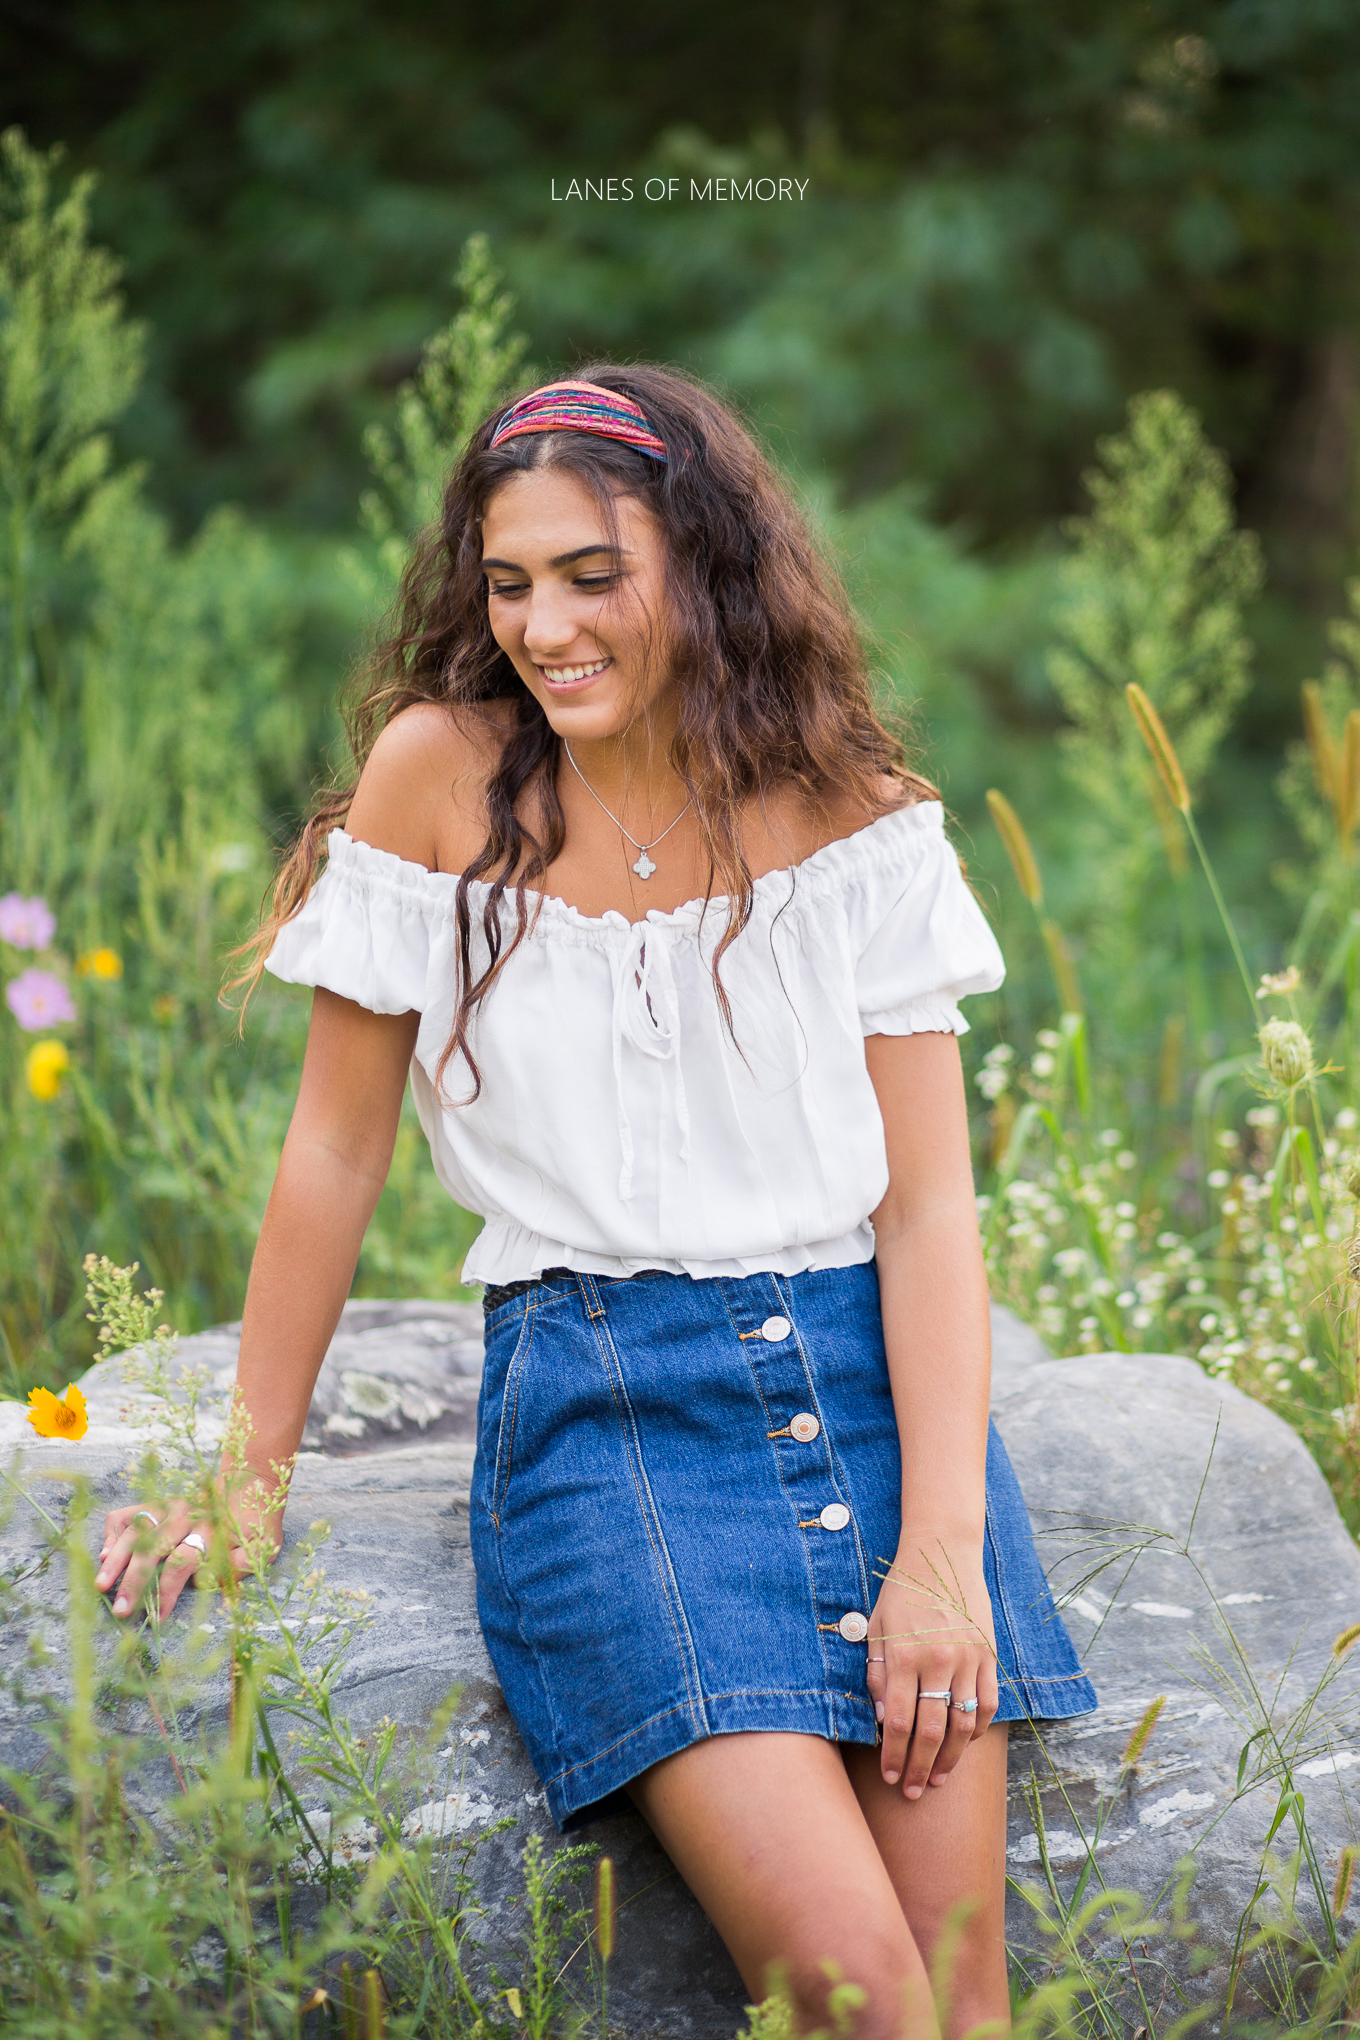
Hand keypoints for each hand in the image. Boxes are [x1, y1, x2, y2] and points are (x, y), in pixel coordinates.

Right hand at [96, 1481, 280, 1620]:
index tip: (158, 1616)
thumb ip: (240, 1565)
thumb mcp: (262, 1547)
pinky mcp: (157, 1502)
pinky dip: (113, 1531)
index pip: (183, 1561)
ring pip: (136, 1530)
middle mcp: (186, 1515)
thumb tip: (210, 1582)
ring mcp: (168, 1506)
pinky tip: (104, 1554)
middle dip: (134, 1581)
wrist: (251, 1484)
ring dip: (116, 1559)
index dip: (168, 1590)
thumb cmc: (254, 1526)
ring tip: (102, 1585)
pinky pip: (128, 1513)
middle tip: (121, 1609)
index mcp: (211, 1529)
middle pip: (153, 1547)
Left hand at [865, 1530, 998, 1799]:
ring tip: (937, 1778)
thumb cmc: (901, 1590)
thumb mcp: (876, 1626)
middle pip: (930, 1731)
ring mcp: (968, 1659)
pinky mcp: (988, 1654)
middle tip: (912, 1791)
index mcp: (904, 1654)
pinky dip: (978, 1730)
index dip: (893, 1755)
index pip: (898, 1722)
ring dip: (950, 1758)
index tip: (889, 1776)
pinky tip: (964, 1744)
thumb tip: (882, 1718)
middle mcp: (938, 1660)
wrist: (942, 1553)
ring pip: (963, 1725)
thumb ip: (876, 1672)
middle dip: (919, 1767)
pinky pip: (988, 1704)